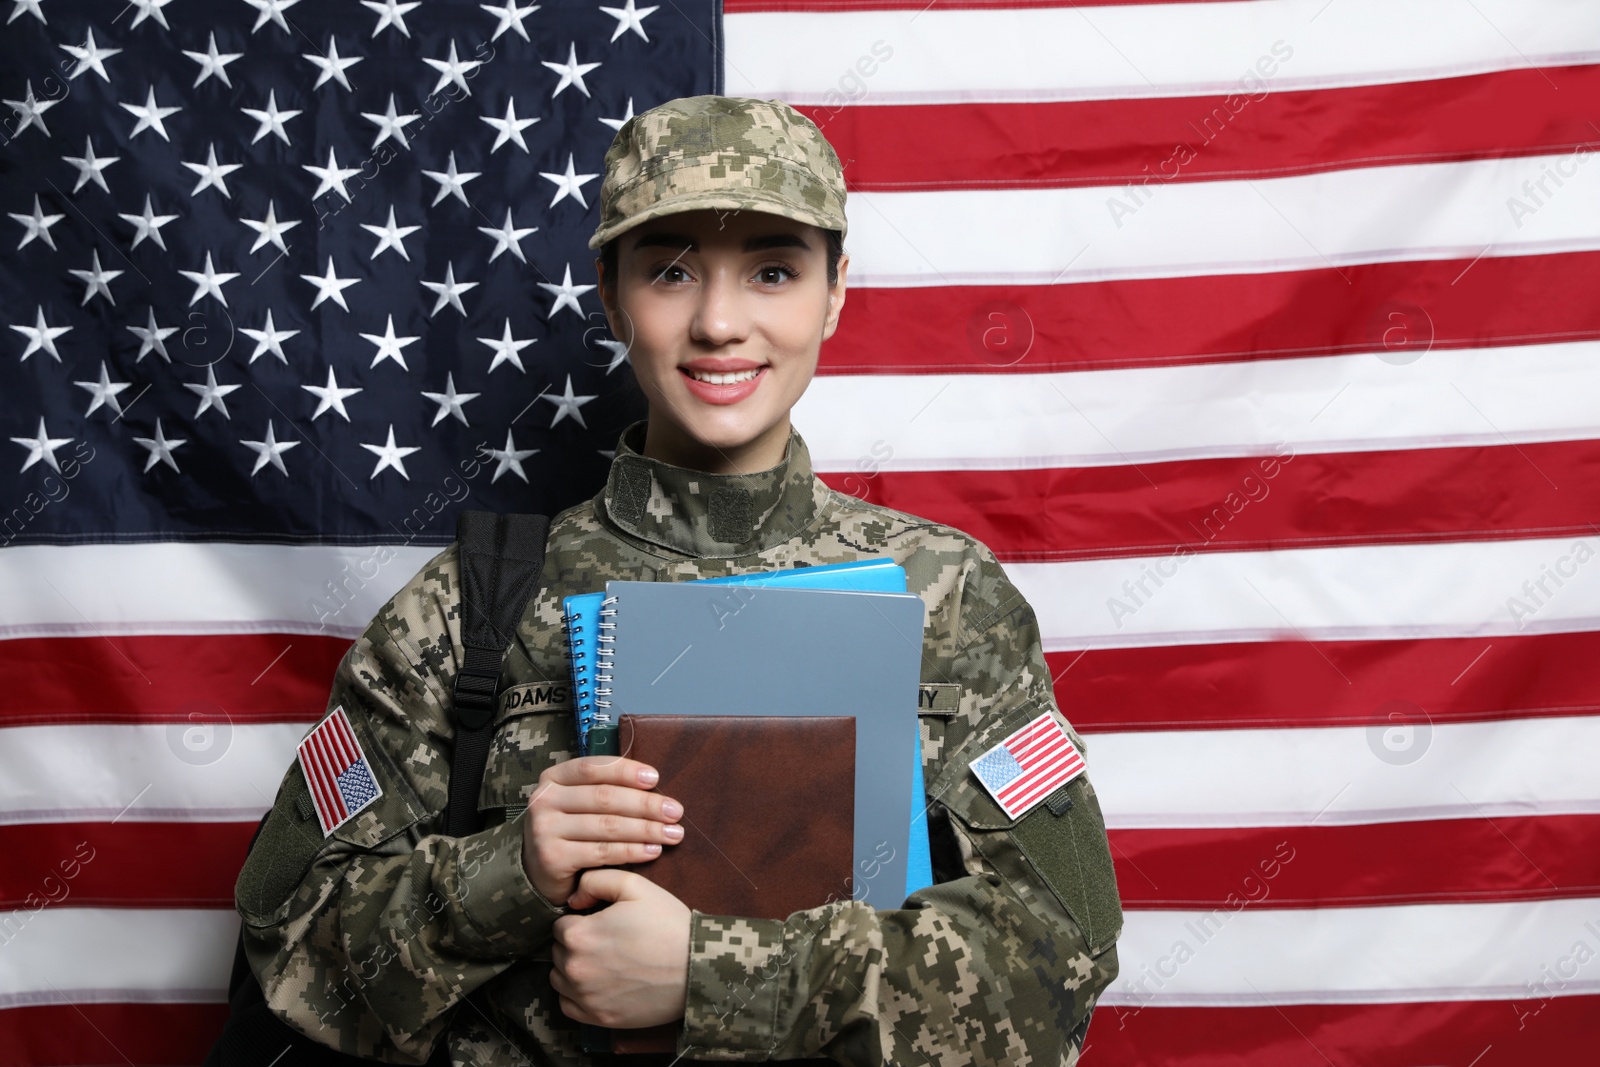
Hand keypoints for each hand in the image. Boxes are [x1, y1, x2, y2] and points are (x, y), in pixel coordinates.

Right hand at [522, 755, 684, 905]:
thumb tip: (652, 782)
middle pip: (604, 798)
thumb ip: (604, 788)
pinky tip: (652, 851)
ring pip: (607, 826)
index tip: (655, 777)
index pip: (592, 767)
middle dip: (645, 804)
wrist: (539, 871)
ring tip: (672, 833)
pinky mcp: (553, 858)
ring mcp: (545, 830)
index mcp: (553, 778)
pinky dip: (632, 851)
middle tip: (675, 811)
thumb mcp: (578, 801)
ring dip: (645, 830)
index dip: (625, 771)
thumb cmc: (570, 829)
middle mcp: (545, 800)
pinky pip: (602, 852)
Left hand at [550, 869, 690, 1027]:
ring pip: (560, 978)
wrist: (697, 968)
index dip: (579, 920)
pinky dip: (577, 995)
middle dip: (576, 944)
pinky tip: (599, 984)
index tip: (600, 922)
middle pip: (558, 952)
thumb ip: (596, 881)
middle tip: (606, 941)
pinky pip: (568, 1005)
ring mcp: (585, 997)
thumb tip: (573, 899)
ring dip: (573, 969)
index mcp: (579, 936)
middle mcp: (575, 969)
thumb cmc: (668, 925)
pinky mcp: (598, 1018)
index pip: (560, 925)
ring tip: (603, 961)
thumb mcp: (636, 886)